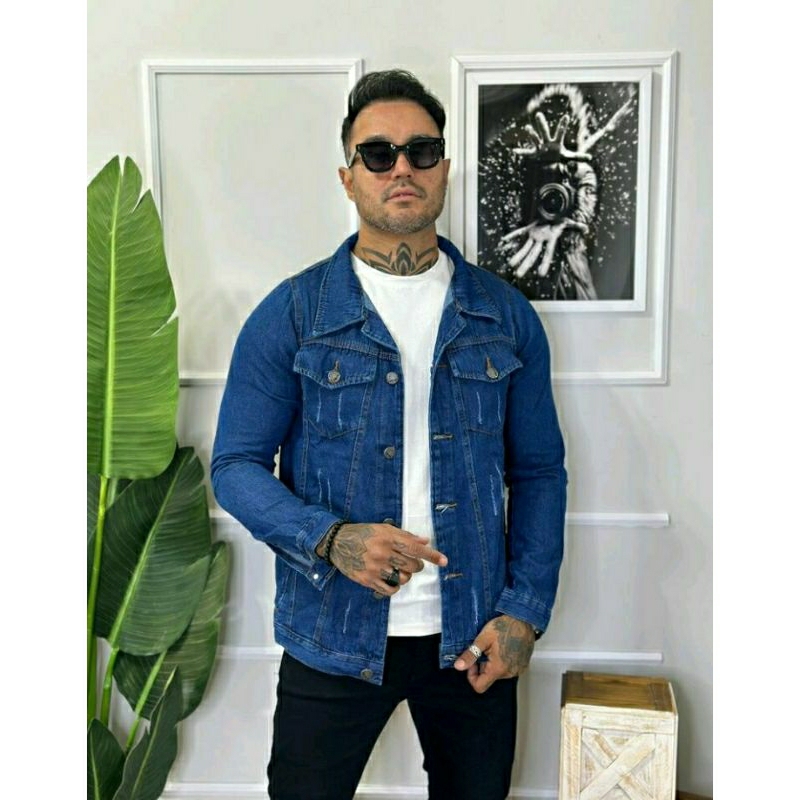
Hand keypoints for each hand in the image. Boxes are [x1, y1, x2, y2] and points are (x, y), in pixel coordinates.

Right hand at [324, 522, 447, 596]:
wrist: (337, 542)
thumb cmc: (363, 533)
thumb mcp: (384, 528)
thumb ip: (405, 535)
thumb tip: (425, 541)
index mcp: (388, 537)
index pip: (415, 548)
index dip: (432, 555)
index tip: (444, 561)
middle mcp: (383, 552)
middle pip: (412, 565)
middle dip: (417, 566)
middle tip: (413, 563)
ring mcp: (375, 567)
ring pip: (403, 578)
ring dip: (405, 576)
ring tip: (399, 570)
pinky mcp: (368, 580)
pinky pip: (390, 589)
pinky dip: (395, 586)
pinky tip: (391, 580)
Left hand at [454, 615, 535, 693]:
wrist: (523, 619)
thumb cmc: (504, 627)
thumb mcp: (483, 639)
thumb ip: (470, 654)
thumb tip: (458, 666)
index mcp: (498, 669)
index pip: (479, 686)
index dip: (471, 676)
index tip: (473, 662)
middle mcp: (509, 673)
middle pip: (488, 678)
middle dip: (483, 665)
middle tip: (484, 649)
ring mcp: (517, 670)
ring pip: (498, 673)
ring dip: (493, 663)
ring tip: (495, 646)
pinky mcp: (522, 666)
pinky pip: (508, 669)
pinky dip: (502, 661)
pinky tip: (503, 648)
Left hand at [500, 217, 589, 278]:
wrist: (553, 211)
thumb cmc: (561, 218)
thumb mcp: (569, 221)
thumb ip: (576, 226)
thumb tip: (585, 229)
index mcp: (551, 239)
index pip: (548, 253)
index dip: (545, 263)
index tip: (541, 274)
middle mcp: (541, 240)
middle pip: (532, 255)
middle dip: (526, 264)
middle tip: (518, 275)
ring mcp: (534, 236)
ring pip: (524, 247)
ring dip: (517, 255)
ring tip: (510, 264)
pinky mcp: (528, 229)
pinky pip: (519, 233)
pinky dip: (512, 236)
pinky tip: (504, 241)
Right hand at [513, 112, 591, 162]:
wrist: (547, 162)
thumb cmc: (558, 157)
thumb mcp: (568, 158)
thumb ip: (578, 157)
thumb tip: (590, 158)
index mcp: (556, 142)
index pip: (560, 132)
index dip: (563, 125)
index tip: (566, 116)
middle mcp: (547, 142)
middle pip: (545, 131)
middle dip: (542, 124)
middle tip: (539, 115)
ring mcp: (539, 147)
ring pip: (535, 139)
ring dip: (531, 134)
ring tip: (527, 128)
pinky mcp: (533, 153)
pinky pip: (526, 153)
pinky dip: (520, 152)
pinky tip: (515, 151)